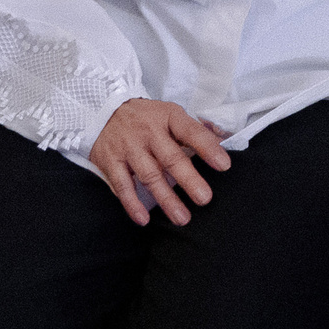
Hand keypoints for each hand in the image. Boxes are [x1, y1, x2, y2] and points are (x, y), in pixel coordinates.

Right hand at [89, 99, 231, 225]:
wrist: (103, 109)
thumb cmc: (146, 117)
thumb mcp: (170, 114)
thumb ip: (195, 129)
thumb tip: (225, 141)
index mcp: (168, 117)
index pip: (191, 132)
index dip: (208, 148)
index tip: (224, 165)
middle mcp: (148, 132)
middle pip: (171, 158)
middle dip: (189, 180)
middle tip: (204, 198)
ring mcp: (128, 147)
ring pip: (149, 176)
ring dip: (166, 199)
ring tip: (182, 217)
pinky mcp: (110, 161)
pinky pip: (122, 185)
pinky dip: (132, 203)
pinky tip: (144, 218)